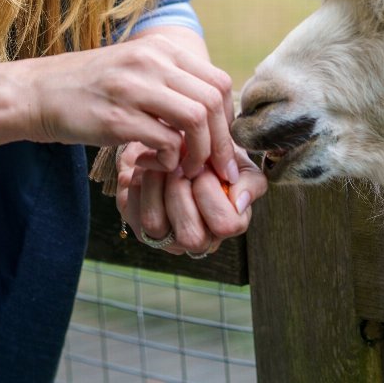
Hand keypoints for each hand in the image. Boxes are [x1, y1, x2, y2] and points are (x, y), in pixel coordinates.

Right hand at [21, 31, 236, 182]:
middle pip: (214, 100)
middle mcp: (152, 62)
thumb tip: (214, 112)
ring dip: (199, 153)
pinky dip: (171, 160)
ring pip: (196, 119)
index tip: (222, 144)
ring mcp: (134, 88)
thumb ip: (172, 82)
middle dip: (222, 141)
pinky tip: (158, 164)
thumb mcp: (136, 69)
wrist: (37, 93)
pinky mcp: (116, 118)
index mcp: (161, 49)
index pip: (219, 81)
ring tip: (187, 168)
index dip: (228, 119)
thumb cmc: (91, 88)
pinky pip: (165, 141)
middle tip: (215, 167)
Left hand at [117, 142, 267, 255]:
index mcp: (228, 223)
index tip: (202, 166)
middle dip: (181, 191)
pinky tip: (146, 170)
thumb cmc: (212, 155)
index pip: (226, 225)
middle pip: (191, 236)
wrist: (174, 143)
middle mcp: (200, 239)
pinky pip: (134, 215)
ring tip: (162, 164)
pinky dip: (138, 187)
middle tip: (179, 164)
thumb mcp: (238, 162)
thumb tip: (238, 202)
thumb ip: (249, 180)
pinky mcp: (141, 229)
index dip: (211, 192)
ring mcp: (168, 238)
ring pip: (157, 226)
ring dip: (157, 186)